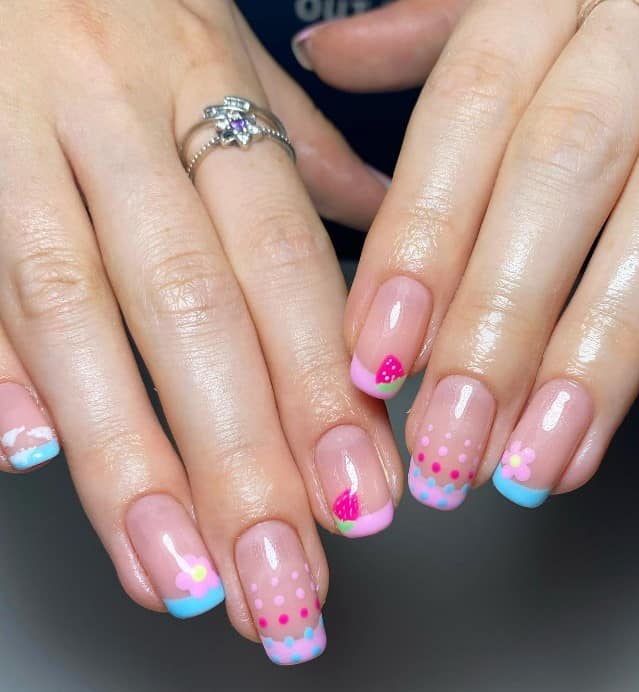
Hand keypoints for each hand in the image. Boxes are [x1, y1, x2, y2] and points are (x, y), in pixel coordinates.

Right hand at [0, 0, 400, 663]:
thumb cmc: (125, 4)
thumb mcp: (226, 59)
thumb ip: (303, 152)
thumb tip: (386, 223)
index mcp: (206, 90)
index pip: (282, 263)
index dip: (323, 389)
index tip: (359, 498)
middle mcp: (115, 124)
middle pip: (193, 312)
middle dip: (244, 460)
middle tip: (285, 577)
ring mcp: (13, 146)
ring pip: (77, 317)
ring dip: (133, 460)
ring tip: (184, 575)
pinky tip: (30, 458)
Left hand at [296, 0, 638, 507]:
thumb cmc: (600, 6)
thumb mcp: (510, 2)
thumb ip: (424, 37)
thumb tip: (327, 53)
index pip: (465, 117)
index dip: (420, 243)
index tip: (380, 358)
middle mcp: (635, 27)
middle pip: (557, 174)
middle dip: (498, 324)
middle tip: (452, 440)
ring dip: (597, 348)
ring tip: (540, 456)